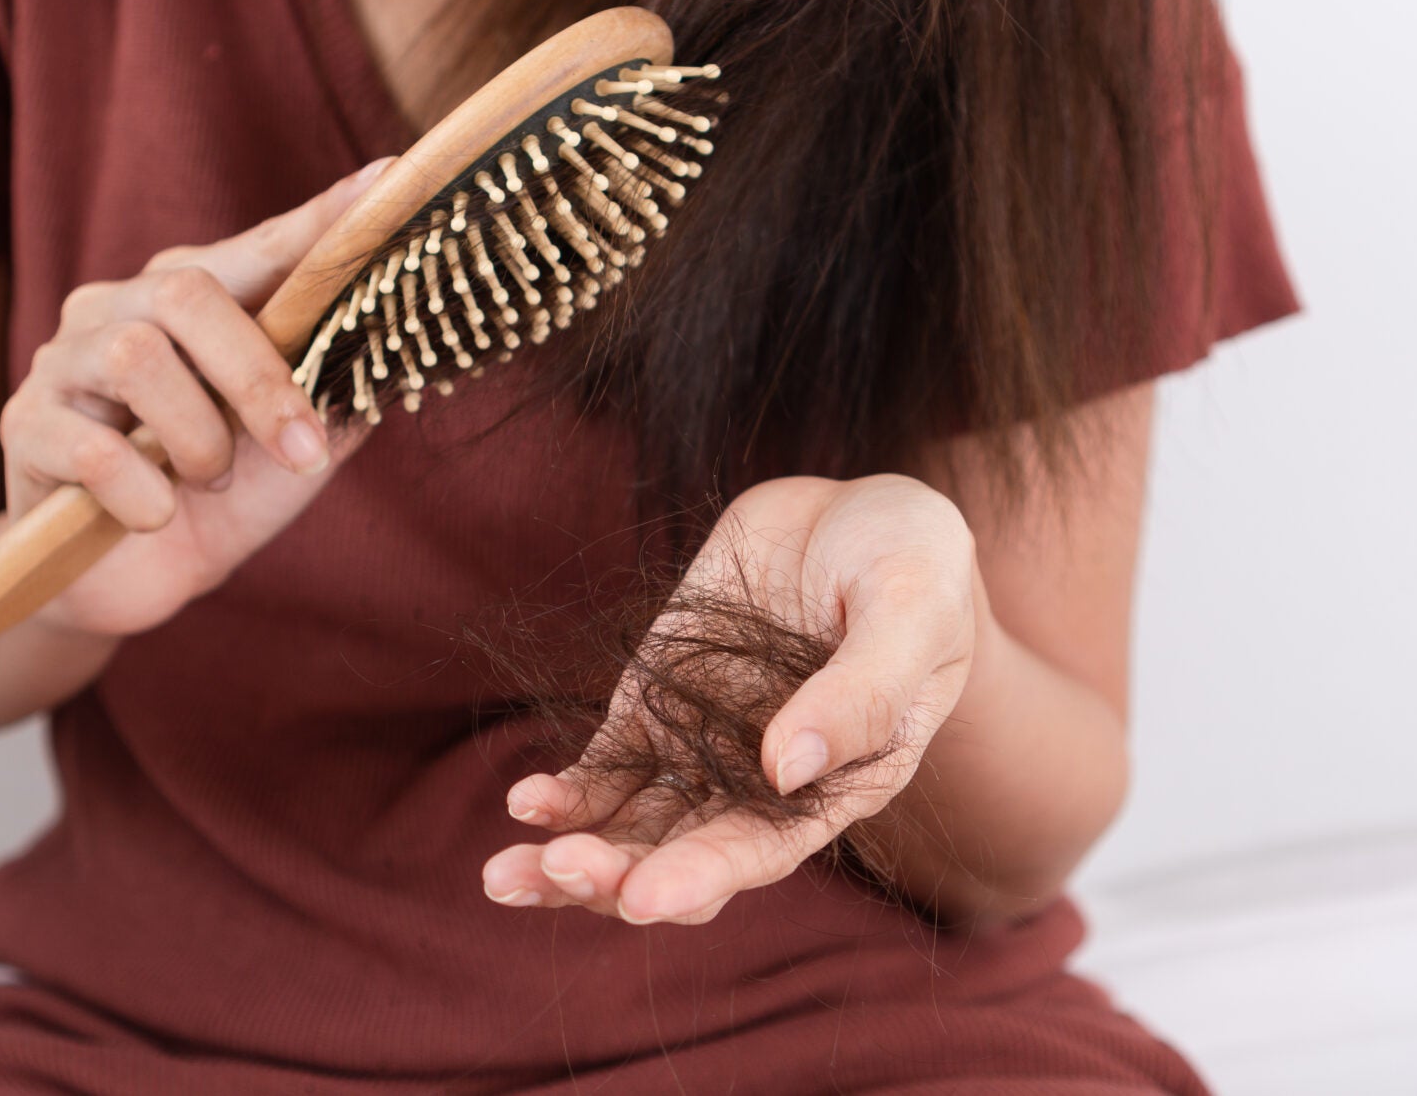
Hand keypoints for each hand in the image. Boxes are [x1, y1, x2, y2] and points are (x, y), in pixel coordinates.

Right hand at [0, 158, 391, 639]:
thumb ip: (334, 398)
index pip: (261, 247)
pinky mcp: (26, 426)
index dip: (318, 220)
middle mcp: (120, 309)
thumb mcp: (290, 454)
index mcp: (190, 300)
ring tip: (209, 483)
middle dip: (257, 378)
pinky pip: (91, 447)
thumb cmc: (213, 501)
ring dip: (198, 441)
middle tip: (302, 450)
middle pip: (186, 291)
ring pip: (137, 360)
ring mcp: (65, 361)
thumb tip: (394, 349)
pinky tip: (153, 515)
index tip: (387, 181)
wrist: (128, 584)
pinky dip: (142, 493)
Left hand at [482, 474, 985, 924]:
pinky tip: (525, 803)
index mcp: (838, 783)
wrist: (861, 513)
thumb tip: (786, 768)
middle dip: (615, 878)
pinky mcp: (657, 703)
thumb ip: (862, 690)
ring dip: (569, 858)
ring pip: (630, 828)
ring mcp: (703, 745)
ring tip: (504, 872)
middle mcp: (763, 784)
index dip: (701, 879)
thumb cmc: (913, 563)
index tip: (642, 902)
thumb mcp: (910, 609)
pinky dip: (566, 793)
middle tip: (556, 874)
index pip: (762, 851)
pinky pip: (605, 766)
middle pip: (680, 857)